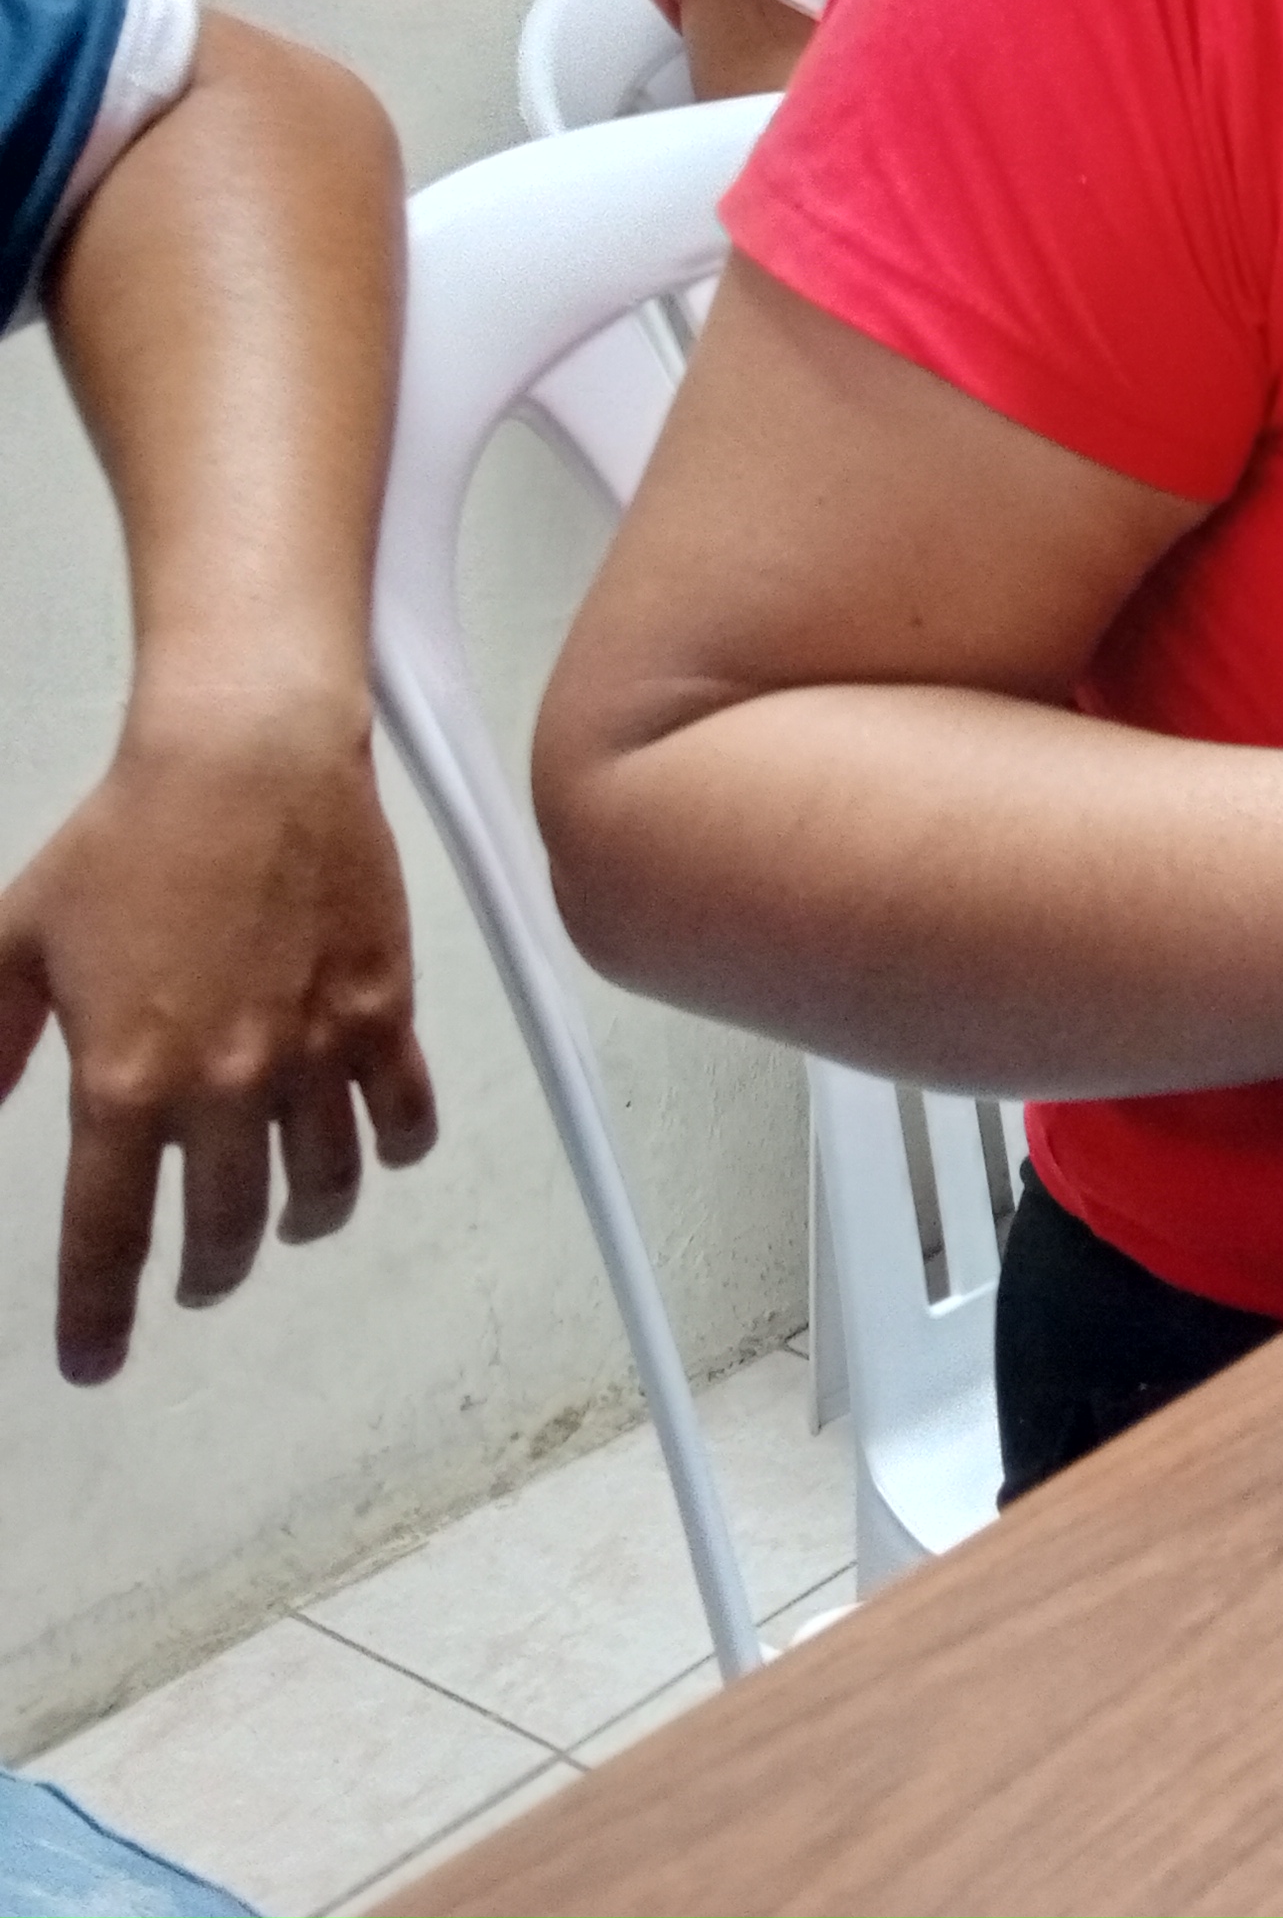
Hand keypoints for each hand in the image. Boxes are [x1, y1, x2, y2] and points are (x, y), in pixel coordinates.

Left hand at [0, 686, 437, 1382]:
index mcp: (125, 1080)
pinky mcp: (382, 1015)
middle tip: (193, 1282)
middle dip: (202, 1276)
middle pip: (222, 1231)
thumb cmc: (124, 841)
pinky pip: (401, 1118)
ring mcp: (315, 1056)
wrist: (250, 761)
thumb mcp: (12, 942)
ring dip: (295, 1225)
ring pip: (319, 1190)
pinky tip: (371, 1157)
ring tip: (278, 1226)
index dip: (97, 1318)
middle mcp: (226, 1087)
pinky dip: (388, 1153)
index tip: (95, 1364)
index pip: (107, 1238)